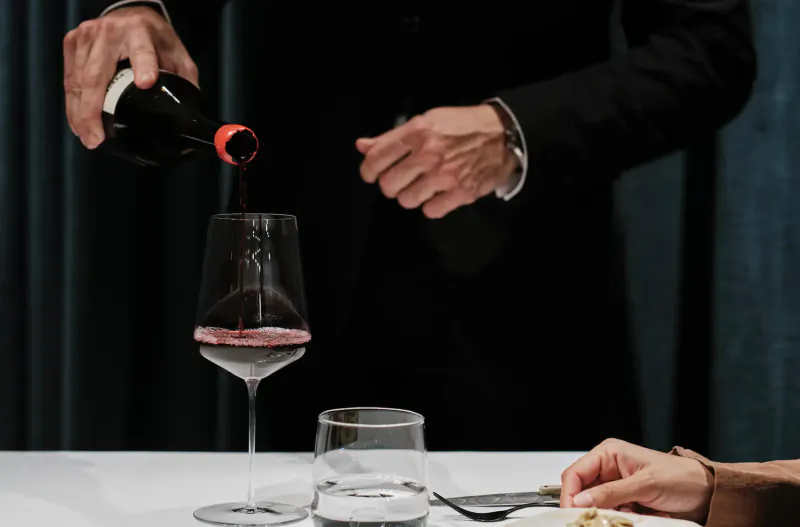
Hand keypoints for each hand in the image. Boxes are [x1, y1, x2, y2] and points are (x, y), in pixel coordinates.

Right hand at [63, 6, 197, 148]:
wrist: (131, 12)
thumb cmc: (155, 37)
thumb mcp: (177, 54)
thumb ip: (183, 81)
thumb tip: (188, 115)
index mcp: (141, 32)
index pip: (142, 51)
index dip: (143, 66)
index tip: (146, 83)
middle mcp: (109, 33)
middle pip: (96, 76)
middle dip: (92, 111)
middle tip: (96, 138)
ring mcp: (86, 37)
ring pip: (78, 81)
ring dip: (79, 113)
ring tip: (87, 136)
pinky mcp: (72, 43)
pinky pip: (70, 79)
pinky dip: (73, 103)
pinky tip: (78, 122)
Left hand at [356, 105, 518, 218]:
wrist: (503, 134)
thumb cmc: (462, 126)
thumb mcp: (426, 121)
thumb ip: (392, 137)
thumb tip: (362, 146)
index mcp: (418, 131)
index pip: (377, 158)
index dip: (369, 171)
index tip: (371, 175)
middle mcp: (429, 153)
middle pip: (389, 184)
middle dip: (391, 185)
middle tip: (402, 180)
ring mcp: (445, 174)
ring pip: (407, 200)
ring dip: (411, 196)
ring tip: (422, 186)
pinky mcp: (461, 192)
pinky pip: (431, 211)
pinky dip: (432, 206)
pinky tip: (439, 194)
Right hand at [560, 439, 713, 522]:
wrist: (709, 493)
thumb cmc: (682, 478)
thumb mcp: (645, 484)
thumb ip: (610, 493)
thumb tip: (579, 501)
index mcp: (609, 454)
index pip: (576, 474)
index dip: (570, 494)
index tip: (572, 513)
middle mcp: (609, 469)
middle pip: (584, 493)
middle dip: (593, 508)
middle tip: (600, 520)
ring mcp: (617, 487)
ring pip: (598, 507)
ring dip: (612, 516)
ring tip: (635, 516)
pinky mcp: (626, 503)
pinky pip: (613, 515)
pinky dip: (623, 521)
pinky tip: (642, 517)